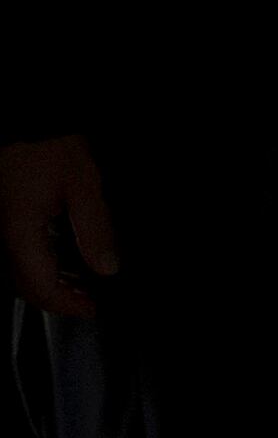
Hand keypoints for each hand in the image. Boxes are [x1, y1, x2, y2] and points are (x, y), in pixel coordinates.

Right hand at [2, 135, 118, 317]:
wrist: (29, 127)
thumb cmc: (49, 148)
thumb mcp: (85, 185)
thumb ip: (96, 229)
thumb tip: (107, 266)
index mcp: (22, 232)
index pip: (40, 286)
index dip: (67, 305)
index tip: (92, 310)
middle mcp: (6, 235)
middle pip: (26, 285)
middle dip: (57, 300)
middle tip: (89, 303)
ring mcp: (3, 228)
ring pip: (20, 272)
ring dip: (48, 285)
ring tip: (81, 288)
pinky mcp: (8, 219)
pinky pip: (19, 254)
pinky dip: (41, 266)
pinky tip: (63, 263)